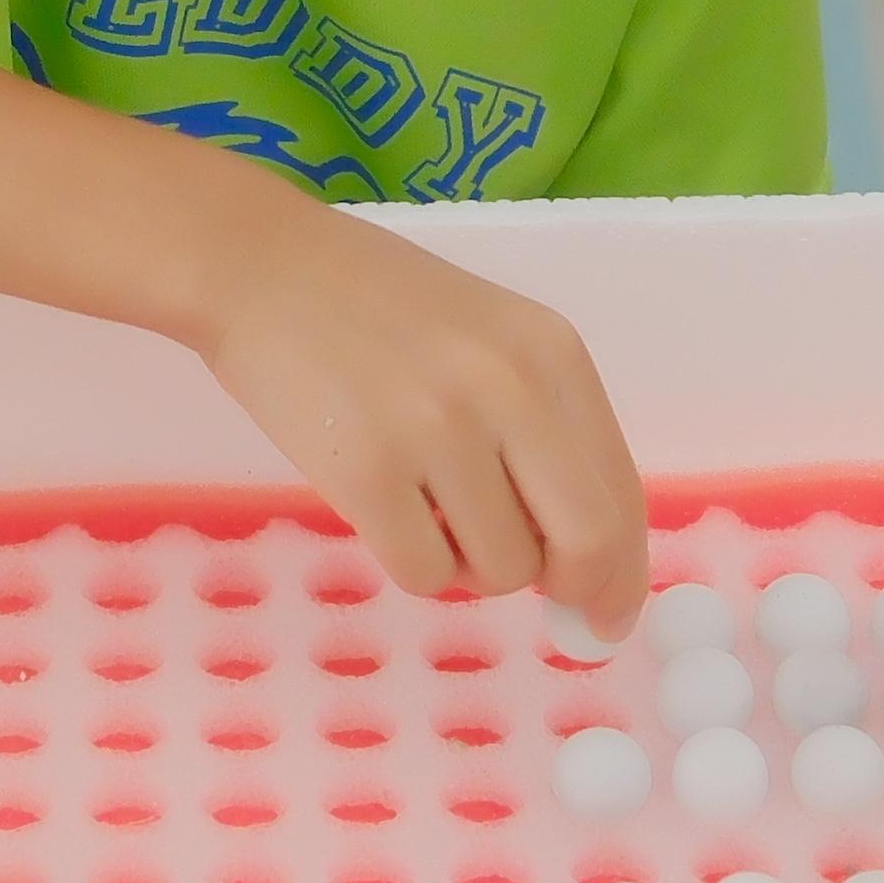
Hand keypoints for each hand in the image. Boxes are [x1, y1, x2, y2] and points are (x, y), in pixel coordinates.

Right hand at [186, 200, 653, 645]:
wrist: (261, 268)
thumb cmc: (378, 307)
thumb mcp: (491, 339)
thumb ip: (545, 430)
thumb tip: (589, 560)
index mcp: (552, 353)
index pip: (621, 490)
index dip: (623, 570)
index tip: (609, 614)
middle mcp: (509, 388)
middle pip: (586, 541)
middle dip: (571, 588)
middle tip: (539, 592)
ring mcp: (436, 430)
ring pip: (500, 569)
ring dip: (472, 565)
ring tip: (430, 508)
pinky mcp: (366, 471)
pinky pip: (425, 574)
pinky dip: (416, 566)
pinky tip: (389, 512)